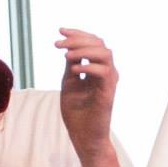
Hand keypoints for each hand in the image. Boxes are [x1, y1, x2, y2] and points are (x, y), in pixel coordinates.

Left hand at [57, 29, 119, 155]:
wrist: (84, 136)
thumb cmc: (77, 112)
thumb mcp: (70, 84)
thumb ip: (71, 66)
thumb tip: (68, 48)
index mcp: (97, 68)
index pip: (92, 43)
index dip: (77, 34)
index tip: (60, 31)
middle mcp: (106, 71)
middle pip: (99, 43)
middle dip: (78, 39)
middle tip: (58, 43)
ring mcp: (109, 81)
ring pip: (105, 53)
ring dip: (84, 50)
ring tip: (65, 55)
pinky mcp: (108, 93)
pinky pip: (103, 72)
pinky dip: (88, 67)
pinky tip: (73, 69)